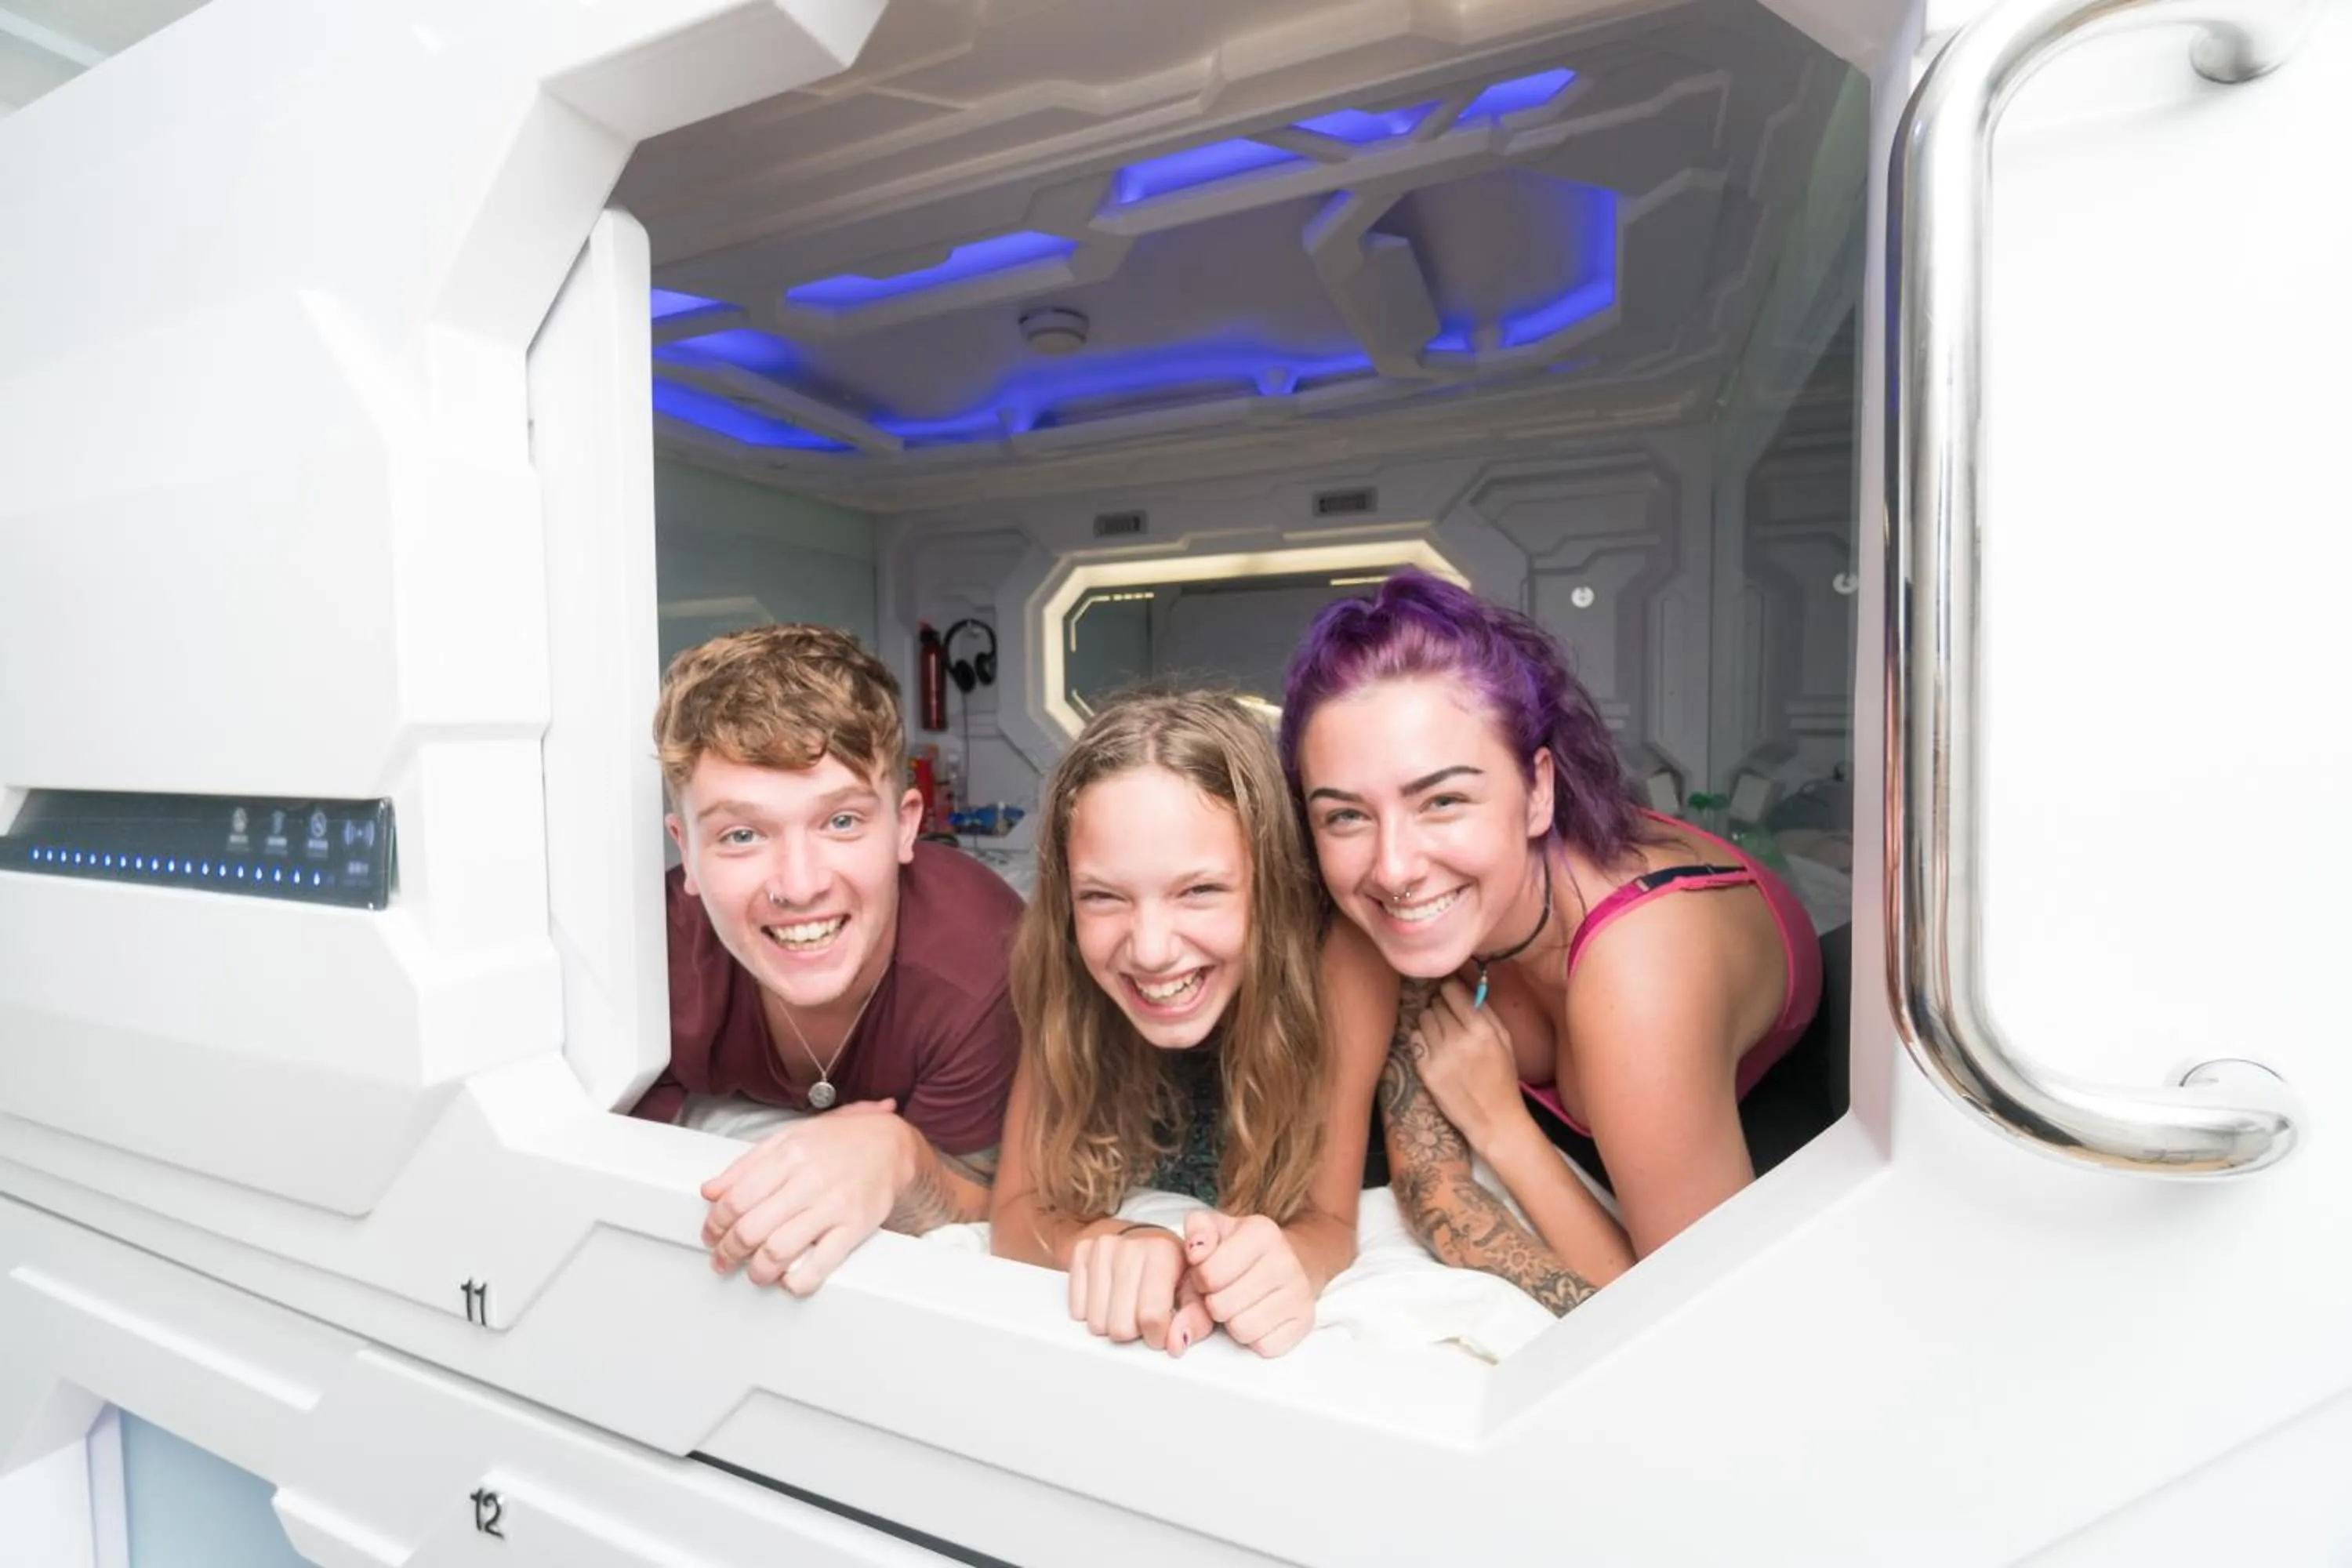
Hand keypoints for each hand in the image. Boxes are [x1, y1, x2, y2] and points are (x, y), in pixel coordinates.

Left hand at [701, 1099, 907, 1295]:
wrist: (892, 1146)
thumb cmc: (840, 1141)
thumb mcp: (789, 1138)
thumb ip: (746, 1165)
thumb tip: (711, 1190)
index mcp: (788, 1154)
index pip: (736, 1198)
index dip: (715, 1224)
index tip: (712, 1234)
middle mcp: (809, 1179)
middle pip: (751, 1228)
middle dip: (728, 1252)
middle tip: (723, 1259)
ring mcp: (833, 1205)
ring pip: (779, 1250)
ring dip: (757, 1271)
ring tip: (755, 1272)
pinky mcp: (854, 1227)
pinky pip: (820, 1265)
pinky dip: (798, 1281)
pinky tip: (789, 1280)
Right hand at [1069, 1225, 1212, 1356]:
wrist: (1145, 1239)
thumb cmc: (1173, 1269)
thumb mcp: (1196, 1294)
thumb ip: (1195, 1321)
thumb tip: (1177, 1344)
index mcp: (1163, 1252)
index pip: (1150, 1317)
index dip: (1157, 1335)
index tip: (1162, 1329)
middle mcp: (1130, 1245)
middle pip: (1120, 1327)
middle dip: (1134, 1331)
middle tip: (1143, 1316)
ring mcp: (1102, 1247)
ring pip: (1096, 1323)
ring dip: (1113, 1324)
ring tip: (1128, 1306)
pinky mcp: (1081, 1251)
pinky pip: (1077, 1310)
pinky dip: (1093, 1312)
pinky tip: (1110, 1298)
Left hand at [1182, 1211, 1315, 1357]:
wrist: (1291, 1260)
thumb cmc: (1242, 1249)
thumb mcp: (1217, 1227)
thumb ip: (1197, 1229)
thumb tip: (1196, 1251)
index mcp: (1262, 1232)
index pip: (1208, 1275)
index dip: (1199, 1279)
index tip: (1209, 1273)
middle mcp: (1286, 1261)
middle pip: (1221, 1307)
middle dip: (1214, 1302)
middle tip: (1224, 1291)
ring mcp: (1299, 1293)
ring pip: (1242, 1329)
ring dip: (1233, 1322)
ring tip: (1239, 1304)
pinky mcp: (1305, 1322)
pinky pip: (1264, 1346)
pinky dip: (1256, 1338)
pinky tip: (1258, 1317)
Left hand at [1410, 979, 1529, 1155]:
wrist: (1493, 1119)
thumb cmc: (1502, 1077)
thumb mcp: (1505, 1040)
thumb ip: (1486, 1011)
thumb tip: (1466, 984)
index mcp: (1482, 1031)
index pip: (1452, 992)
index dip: (1450, 988)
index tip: (1451, 991)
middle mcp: (1458, 1041)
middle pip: (1436, 1004)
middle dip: (1442, 1004)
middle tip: (1450, 1015)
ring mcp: (1439, 1056)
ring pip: (1424, 1018)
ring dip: (1432, 1019)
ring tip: (1443, 1031)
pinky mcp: (1425, 1071)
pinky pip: (1415, 1038)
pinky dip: (1423, 1037)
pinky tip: (1435, 1046)